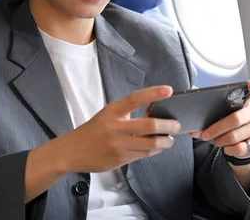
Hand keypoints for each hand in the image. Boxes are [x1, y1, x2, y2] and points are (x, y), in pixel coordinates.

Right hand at [58, 85, 180, 172]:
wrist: (72, 151)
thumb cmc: (94, 130)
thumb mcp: (108, 114)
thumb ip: (127, 112)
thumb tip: (154, 112)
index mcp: (113, 111)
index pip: (136, 98)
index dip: (153, 93)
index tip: (168, 90)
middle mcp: (116, 127)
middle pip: (149, 126)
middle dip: (168, 126)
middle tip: (176, 125)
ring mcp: (118, 144)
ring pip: (150, 144)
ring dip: (165, 142)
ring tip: (170, 140)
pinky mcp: (120, 159)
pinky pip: (143, 155)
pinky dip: (154, 151)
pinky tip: (157, 148)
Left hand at [189, 79, 249, 158]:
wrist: (240, 146)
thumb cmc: (228, 125)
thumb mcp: (220, 116)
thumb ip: (208, 117)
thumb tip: (193, 129)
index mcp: (245, 101)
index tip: (249, 84)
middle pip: (235, 119)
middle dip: (216, 128)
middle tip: (205, 134)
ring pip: (235, 136)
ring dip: (219, 140)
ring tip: (214, 140)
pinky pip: (239, 148)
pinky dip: (228, 149)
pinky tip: (226, 147)